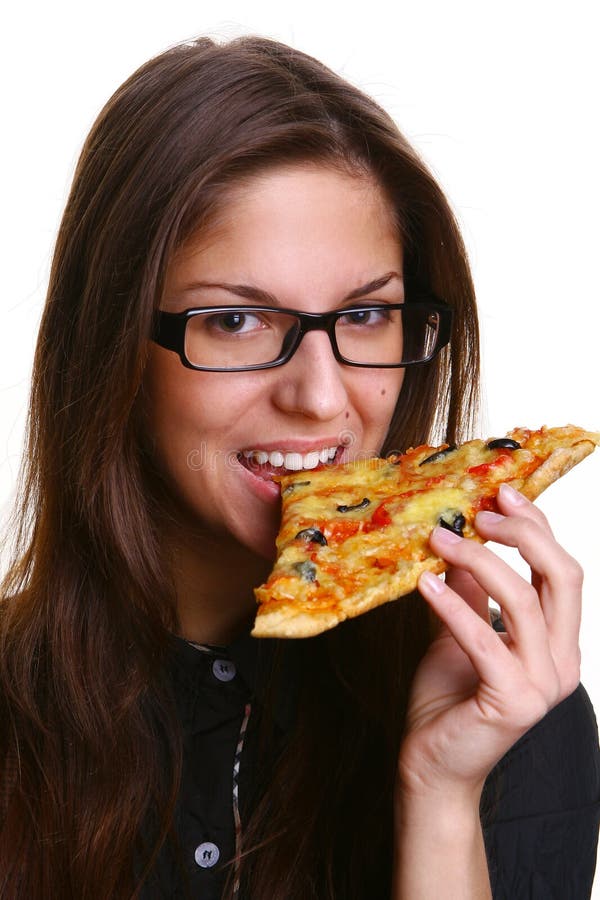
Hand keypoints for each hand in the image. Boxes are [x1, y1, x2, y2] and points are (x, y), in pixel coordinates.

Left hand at [398, 483, 582, 801]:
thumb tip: (460, 538)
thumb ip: (470, 592)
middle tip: (481, 510)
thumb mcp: (459, 630)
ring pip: (525, 601)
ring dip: (479, 561)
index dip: (536, 526)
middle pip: (564, 576)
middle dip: (525, 533)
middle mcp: (561, 660)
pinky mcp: (513, 701)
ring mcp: (543, 684)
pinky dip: (453, 606)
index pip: (561, 570)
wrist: (432, 765)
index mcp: (557, 640)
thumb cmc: (448, 699)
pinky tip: (424, 583)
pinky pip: (483, 639)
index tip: (501, 493)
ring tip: (440, 540)